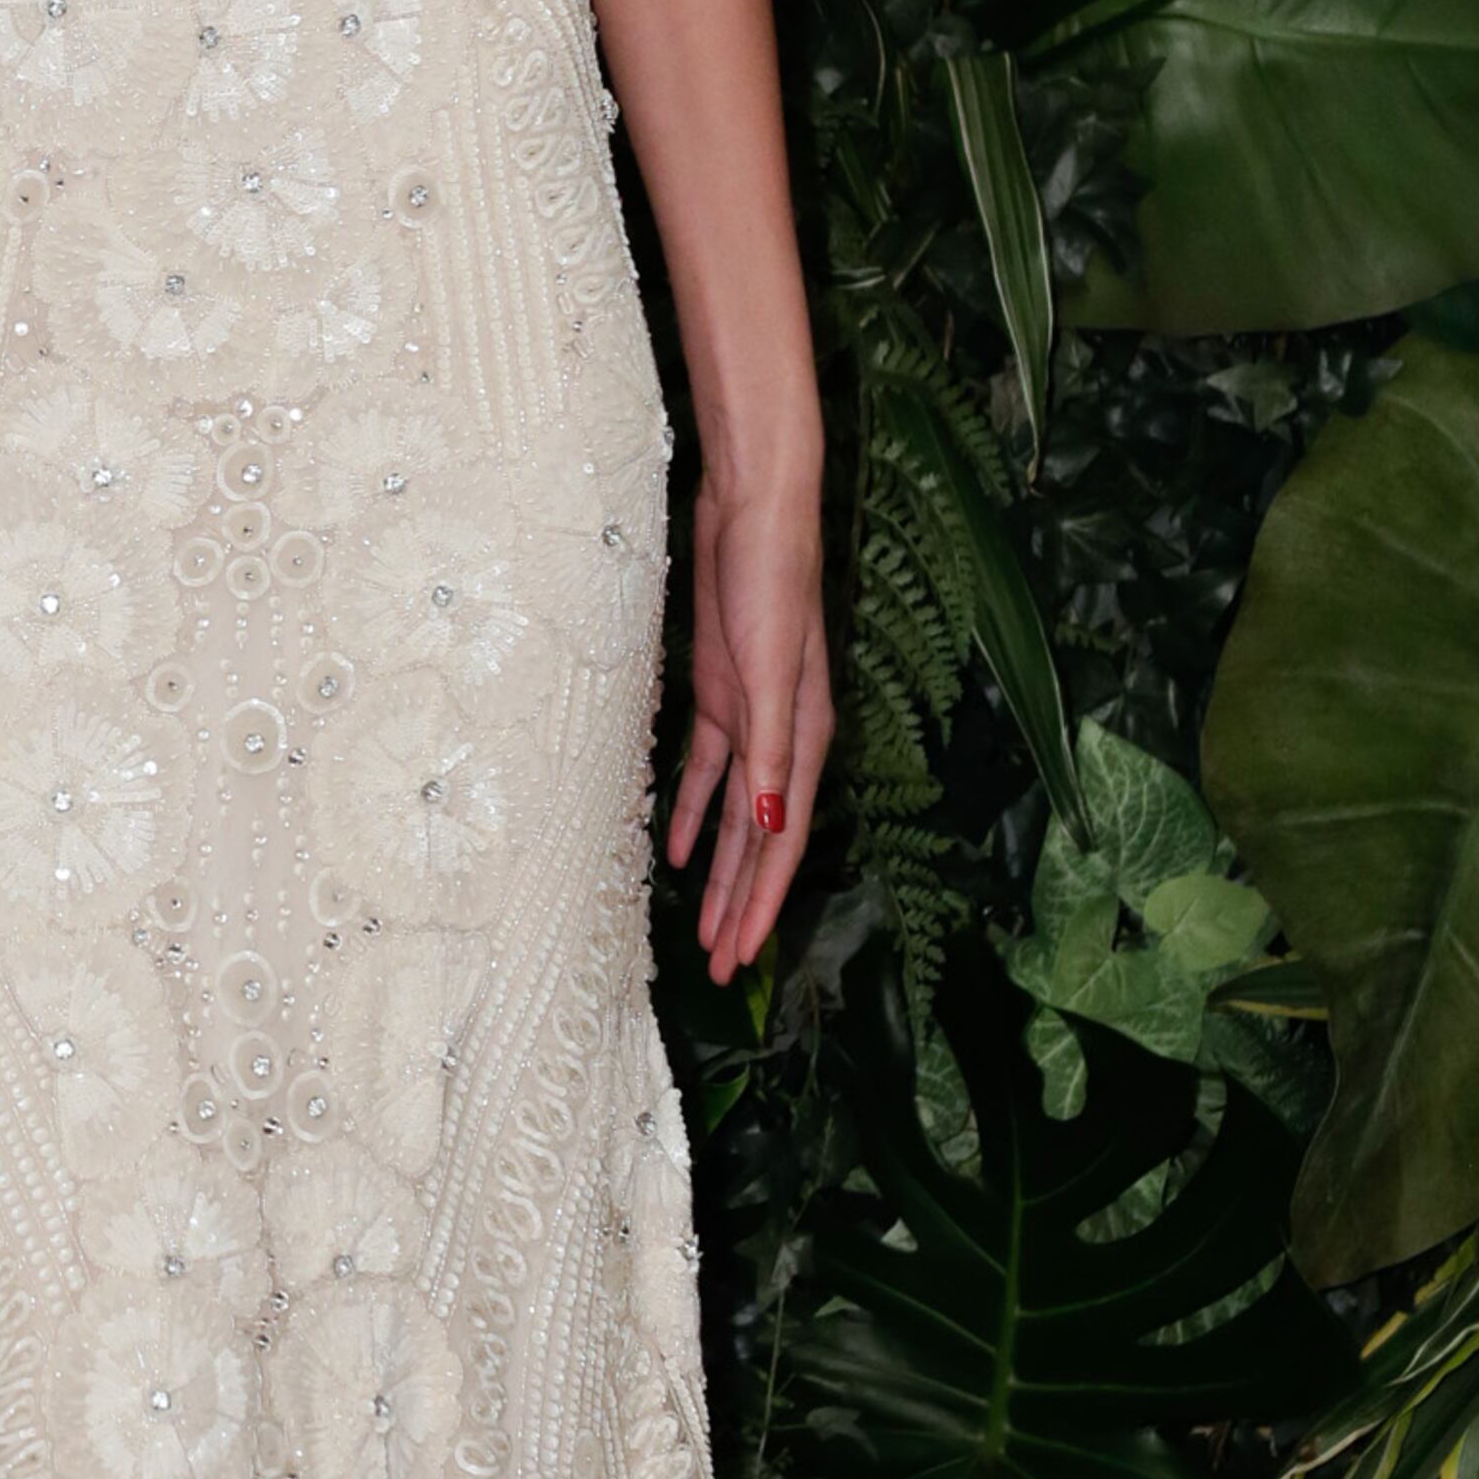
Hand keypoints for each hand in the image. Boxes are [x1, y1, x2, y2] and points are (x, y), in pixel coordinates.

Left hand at [666, 461, 828, 985]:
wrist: (754, 511)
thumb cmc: (772, 582)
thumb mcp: (769, 672)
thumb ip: (771, 751)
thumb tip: (770, 826)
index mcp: (803, 741)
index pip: (781, 843)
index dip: (761, 902)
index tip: (740, 955)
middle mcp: (782, 740)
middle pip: (759, 844)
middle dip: (741, 906)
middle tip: (721, 967)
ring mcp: (750, 720)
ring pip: (732, 818)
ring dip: (718, 873)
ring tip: (703, 928)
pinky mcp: (720, 696)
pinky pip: (705, 773)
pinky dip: (689, 814)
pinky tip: (674, 851)